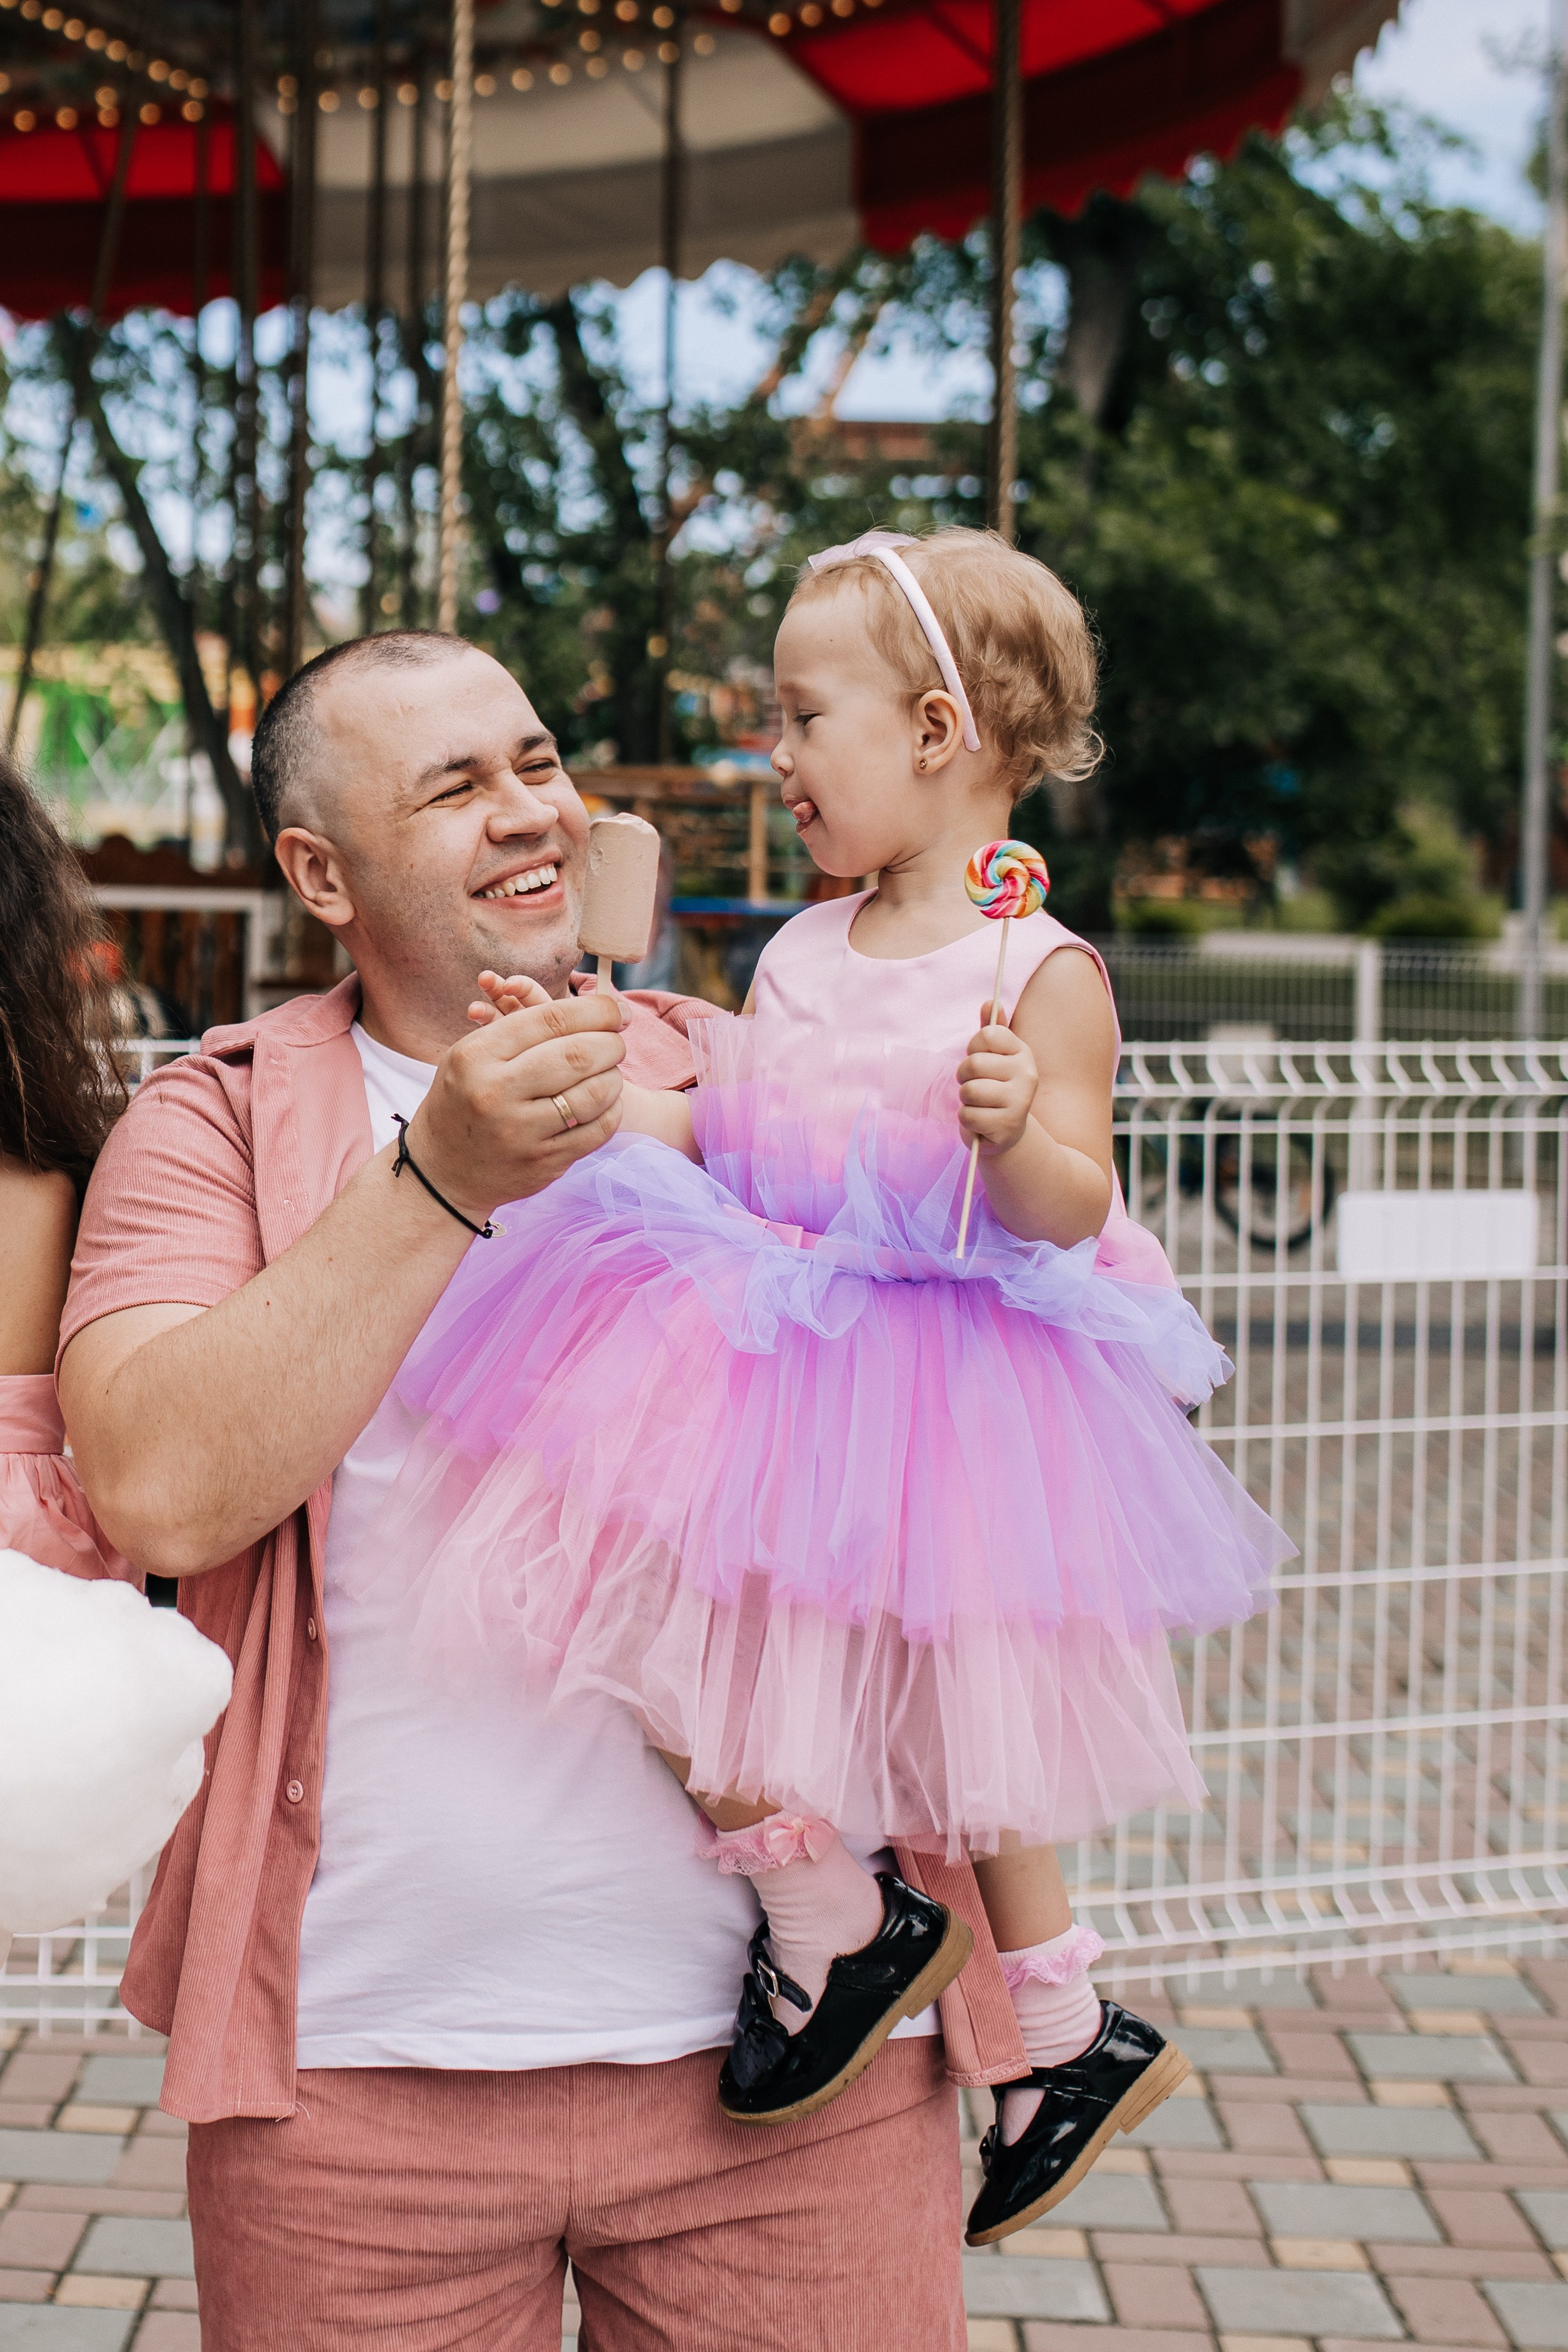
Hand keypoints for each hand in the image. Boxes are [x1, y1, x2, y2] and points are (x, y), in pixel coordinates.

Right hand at [404, 973, 625, 1220]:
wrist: (441, 1171)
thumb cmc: (465, 1098)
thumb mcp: (472, 1054)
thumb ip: (521, 1027)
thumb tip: (592, 1009)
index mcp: (478, 1055)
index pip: (552, 1019)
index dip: (597, 1010)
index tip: (617, 1011)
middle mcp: (496, 1092)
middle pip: (578, 1054)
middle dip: (611, 1043)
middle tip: (617, 1042)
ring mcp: (520, 1132)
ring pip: (593, 1094)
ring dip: (613, 1077)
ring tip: (609, 1071)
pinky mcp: (542, 1162)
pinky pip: (597, 1130)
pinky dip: (611, 1110)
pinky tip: (605, 1102)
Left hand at [958, 1006, 1039, 1156]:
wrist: (1007, 1132)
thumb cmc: (995, 1087)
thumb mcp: (994, 1058)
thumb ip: (990, 1030)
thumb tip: (989, 1002)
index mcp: (1023, 1052)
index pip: (987, 1034)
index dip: (974, 1047)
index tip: (980, 1058)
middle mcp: (1027, 1074)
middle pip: (974, 1064)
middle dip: (964, 1076)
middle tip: (975, 1085)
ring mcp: (1020, 1101)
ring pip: (969, 1091)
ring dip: (965, 1100)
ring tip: (978, 1103)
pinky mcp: (1008, 1125)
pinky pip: (968, 1116)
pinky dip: (967, 1120)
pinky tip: (981, 1121)